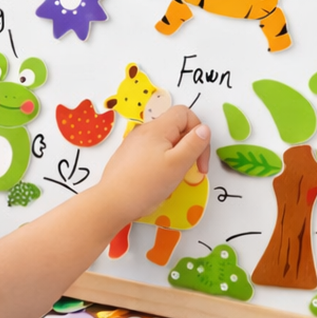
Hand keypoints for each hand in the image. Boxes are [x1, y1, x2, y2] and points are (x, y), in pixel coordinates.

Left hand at [98, 106, 210, 224]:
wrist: (111, 203)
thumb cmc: (145, 185)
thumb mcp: (177, 164)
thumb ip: (194, 144)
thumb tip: (204, 129)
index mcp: (157, 129)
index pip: (185, 114)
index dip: (198, 131)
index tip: (198, 156)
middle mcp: (144, 131)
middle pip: (175, 128)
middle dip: (187, 146)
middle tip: (188, 169)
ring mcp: (134, 144)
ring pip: (164, 142)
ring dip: (175, 156)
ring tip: (172, 176)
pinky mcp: (129, 157)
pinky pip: (152, 152)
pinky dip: (161, 162)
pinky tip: (158, 180)